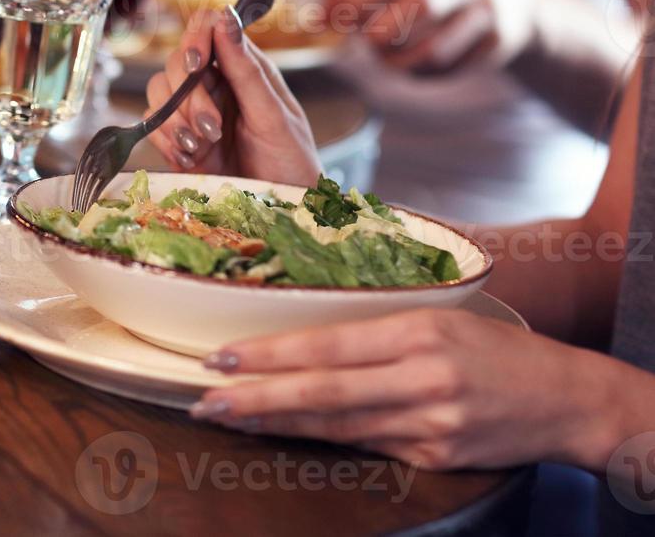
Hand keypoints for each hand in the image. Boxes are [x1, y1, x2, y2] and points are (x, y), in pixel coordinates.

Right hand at [146, 7, 319, 185]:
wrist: (283, 211)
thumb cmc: (291, 162)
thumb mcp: (274, 116)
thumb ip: (247, 70)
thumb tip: (226, 17)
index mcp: (244, 68)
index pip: (208, 29)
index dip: (195, 38)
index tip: (197, 64)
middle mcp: (216, 84)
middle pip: (176, 64)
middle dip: (188, 98)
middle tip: (212, 129)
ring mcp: (195, 112)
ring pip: (159, 94)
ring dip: (176, 122)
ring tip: (202, 147)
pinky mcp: (180, 140)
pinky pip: (154, 127)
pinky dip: (167, 142)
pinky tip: (191, 159)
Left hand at [188, 308, 634, 472]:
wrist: (567, 400)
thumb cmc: (497, 347)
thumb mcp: (441, 316)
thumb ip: (377, 326)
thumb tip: (300, 330)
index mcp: (420, 330)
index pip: (329, 344)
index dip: (271, 354)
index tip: (222, 355)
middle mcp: (423, 378)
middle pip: (323, 391)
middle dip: (257, 396)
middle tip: (205, 397)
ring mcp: (429, 422)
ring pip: (336, 425)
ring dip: (277, 422)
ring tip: (230, 415)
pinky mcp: (434, 456)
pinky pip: (366, 445)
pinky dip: (320, 439)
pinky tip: (284, 432)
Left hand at [324, 0, 539, 76]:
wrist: (514, 0)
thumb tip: (316, 20)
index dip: (354, 0)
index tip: (335, 21)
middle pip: (418, 7)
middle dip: (380, 34)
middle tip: (366, 41)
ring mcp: (488, 6)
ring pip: (433, 49)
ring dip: (396, 62)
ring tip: (385, 56)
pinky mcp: (498, 41)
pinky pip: (447, 67)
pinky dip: (419, 72)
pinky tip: (413, 62)